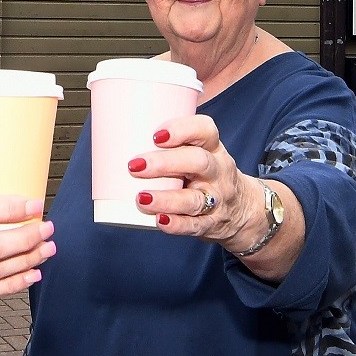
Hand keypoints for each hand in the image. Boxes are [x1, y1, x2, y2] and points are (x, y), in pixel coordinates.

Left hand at [127, 115, 260, 243]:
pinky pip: (195, 226)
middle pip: (197, 162)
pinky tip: (159, 221)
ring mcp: (217, 199)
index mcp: (212, 148)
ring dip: (166, 199)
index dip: (181, 129)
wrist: (242, 210)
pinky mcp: (212, 224)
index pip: (205, 130)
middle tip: (134, 165)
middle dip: (164, 163)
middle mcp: (218, 171)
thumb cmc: (205, 175)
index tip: (155, 135)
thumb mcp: (198, 154)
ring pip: (195, 198)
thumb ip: (168, 147)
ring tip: (141, 198)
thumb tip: (113, 135)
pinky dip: (177, 225)